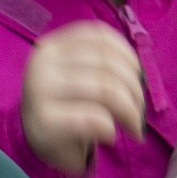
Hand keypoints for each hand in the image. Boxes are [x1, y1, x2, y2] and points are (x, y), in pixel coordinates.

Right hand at [22, 22, 145, 174]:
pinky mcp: (44, 121)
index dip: (127, 53)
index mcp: (53, 45)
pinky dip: (110, 128)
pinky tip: (109, 136)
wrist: (37, 142)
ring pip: (105, 90)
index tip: (138, 75)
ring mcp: (40, 90)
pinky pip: (93, 118)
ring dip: (129, 111)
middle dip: (135, 89)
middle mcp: (44, 62)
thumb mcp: (80, 76)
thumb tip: (139, 71)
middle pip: (107, 65)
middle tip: (140, 112)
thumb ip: (102, 64)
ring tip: (133, 126)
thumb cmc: (67, 107)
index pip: (99, 35)